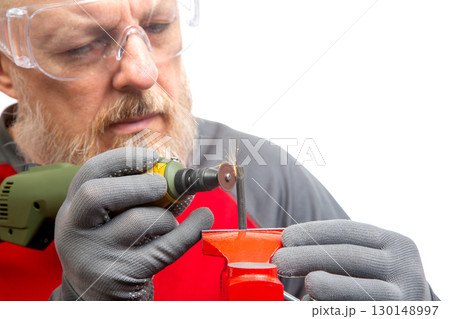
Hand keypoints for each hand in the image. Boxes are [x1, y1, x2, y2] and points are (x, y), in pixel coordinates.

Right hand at [50, 147, 213, 299]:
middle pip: (96, 194)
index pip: (89, 173)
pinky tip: (202, 219)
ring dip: (165, 217)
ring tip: (167, 223)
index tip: (151, 157)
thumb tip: (181, 179)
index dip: (121, 159)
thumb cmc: (112, 247)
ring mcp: (96, 256)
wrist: (98, 298)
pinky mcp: (122, 276)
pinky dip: (192, 229)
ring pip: (139, 221)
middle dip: (138, 184)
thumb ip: (136, 197)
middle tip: (161, 185)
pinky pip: (167, 247)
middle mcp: (75, 232)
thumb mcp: (110, 220)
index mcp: (73, 210)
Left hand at [272, 219, 432, 300]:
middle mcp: (406, 268)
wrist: (408, 311)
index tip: (286, 238)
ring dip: (327, 285)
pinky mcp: (394, 317)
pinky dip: (333, 307)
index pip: (350, 231)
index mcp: (395, 244)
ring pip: (360, 290)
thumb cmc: (376, 282)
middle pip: (349, 257)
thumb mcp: (368, 260)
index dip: (314, 232)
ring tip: (307, 283)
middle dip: (308, 257)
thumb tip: (287, 246)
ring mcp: (405, 298)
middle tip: (280, 261)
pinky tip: (315, 304)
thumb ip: (336, 252)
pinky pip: (356, 310)